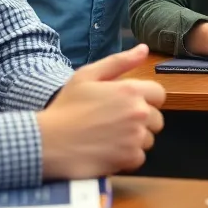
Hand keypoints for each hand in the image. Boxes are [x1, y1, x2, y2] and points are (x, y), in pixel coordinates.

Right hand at [36, 44, 165, 179]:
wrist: (49, 141)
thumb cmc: (66, 107)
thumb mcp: (87, 75)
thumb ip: (119, 61)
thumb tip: (143, 49)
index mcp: (130, 91)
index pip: (159, 94)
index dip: (146, 99)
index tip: (128, 105)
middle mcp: (138, 113)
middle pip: (156, 119)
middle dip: (141, 121)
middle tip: (116, 123)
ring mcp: (135, 137)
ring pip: (148, 139)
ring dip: (135, 140)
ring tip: (110, 137)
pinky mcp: (129, 158)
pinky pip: (139, 157)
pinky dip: (127, 157)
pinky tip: (109, 151)